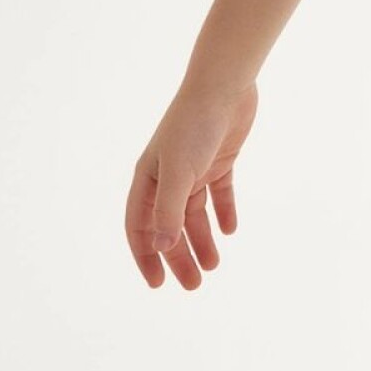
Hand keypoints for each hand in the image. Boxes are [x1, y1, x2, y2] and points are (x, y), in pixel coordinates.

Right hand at [125, 81, 258, 288]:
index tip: (158, 285)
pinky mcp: (219, 158)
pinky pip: (219, 192)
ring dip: (202, 240)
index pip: (140, 227)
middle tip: (193, 286)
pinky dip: (224, 211)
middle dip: (179, 257)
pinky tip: (231, 230)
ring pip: (195, 213)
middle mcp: (168, 176)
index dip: (146, 257)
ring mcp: (194, 167)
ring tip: (213, 266)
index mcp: (148, 179)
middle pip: (170, 225)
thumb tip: (161, 247)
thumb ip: (169, 210)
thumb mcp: (179, 171)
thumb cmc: (194, 126)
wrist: (224, 85)